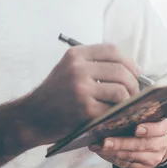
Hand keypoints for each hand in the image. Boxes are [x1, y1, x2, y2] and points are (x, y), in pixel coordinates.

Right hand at [0, 43, 140, 167]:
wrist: (31, 117)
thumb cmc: (54, 95)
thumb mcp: (68, 69)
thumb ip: (93, 65)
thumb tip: (130, 68)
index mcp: (75, 55)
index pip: (112, 50)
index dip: (128, 61)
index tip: (135, 72)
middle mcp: (77, 68)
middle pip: (120, 69)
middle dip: (133, 82)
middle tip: (135, 93)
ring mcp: (81, 89)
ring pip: (121, 90)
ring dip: (129, 99)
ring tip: (127, 105)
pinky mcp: (84, 109)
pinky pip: (113, 109)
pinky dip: (119, 113)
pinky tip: (116, 115)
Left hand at [88, 119, 166, 167]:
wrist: (158, 144)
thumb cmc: (147, 123)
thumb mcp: (149, 115)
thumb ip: (139, 112)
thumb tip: (118, 109)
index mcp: (164, 128)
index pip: (159, 129)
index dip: (148, 130)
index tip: (136, 129)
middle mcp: (161, 145)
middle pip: (140, 145)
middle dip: (120, 144)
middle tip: (104, 142)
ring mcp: (152, 159)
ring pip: (131, 157)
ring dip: (112, 152)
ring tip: (97, 147)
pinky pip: (126, 165)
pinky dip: (112, 158)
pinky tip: (102, 153)